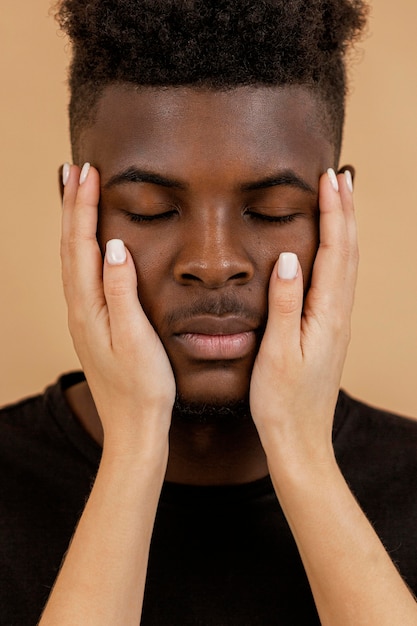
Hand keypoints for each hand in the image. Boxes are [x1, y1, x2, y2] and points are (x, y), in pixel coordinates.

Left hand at [61, 163, 175, 454]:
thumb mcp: (136, 337)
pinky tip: (91, 244)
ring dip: (74, 224)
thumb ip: (123, 291)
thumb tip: (115, 245)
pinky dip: (82, 249)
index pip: (82, 245)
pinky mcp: (94, 324)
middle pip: (70, 247)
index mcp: (88, 307)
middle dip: (72, 206)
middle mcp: (79, 309)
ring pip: (73, 260)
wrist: (134, 426)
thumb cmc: (142, 386)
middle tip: (74, 171)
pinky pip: (81, 275)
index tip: (87, 173)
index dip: (83, 207)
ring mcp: (84, 317)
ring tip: (75, 196)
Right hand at [250, 168, 357, 464]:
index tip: (329, 179)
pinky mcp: (328, 331)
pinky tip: (331, 250)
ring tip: (341, 202)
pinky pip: (339, 281)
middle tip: (340, 176)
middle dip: (345, 211)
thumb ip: (284, 304)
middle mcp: (338, 314)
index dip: (333, 213)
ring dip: (345, 229)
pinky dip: (339, 253)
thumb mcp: (277, 352)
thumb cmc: (282, 400)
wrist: (299, 438)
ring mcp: (336, 323)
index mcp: (327, 315)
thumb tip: (287, 259)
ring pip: (347, 265)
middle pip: (348, 252)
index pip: (334, 252)